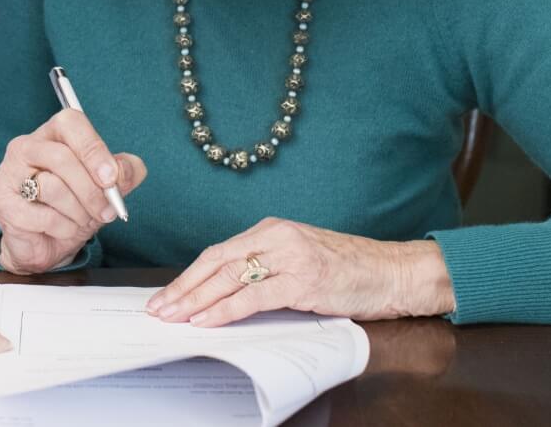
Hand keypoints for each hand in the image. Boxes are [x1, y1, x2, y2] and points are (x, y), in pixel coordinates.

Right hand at [0, 109, 146, 273]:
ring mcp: (9, 174)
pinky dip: (63, 228)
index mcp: (52, 134)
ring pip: (53, 188)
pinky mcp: (3, 202)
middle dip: (91, 190)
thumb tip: (127, 169)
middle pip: (61, 158)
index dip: (93, 149)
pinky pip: (42, 215)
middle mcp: (25, 147)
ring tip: (82, 220)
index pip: (70, 123)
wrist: (46, 243)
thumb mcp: (106, 188)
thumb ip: (123, 173)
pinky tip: (63, 229)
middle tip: (108, 211)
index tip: (111, 178)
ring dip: (78, 212)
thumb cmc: (74, 207)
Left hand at [146, 217, 455, 325]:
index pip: (218, 252)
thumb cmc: (348, 269)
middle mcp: (276, 237)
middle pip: (216, 262)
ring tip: (174, 316)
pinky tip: (207, 320)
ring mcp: (289, 257)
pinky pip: (254, 297)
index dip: (189, 275)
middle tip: (158, 308)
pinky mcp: (302, 280)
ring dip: (197, 299)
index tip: (167, 294)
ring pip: (229, 277)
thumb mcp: (299, 259)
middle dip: (183, 288)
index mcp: (271, 229)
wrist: (392, 271)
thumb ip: (267, 268)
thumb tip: (225, 293)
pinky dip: (226, 309)